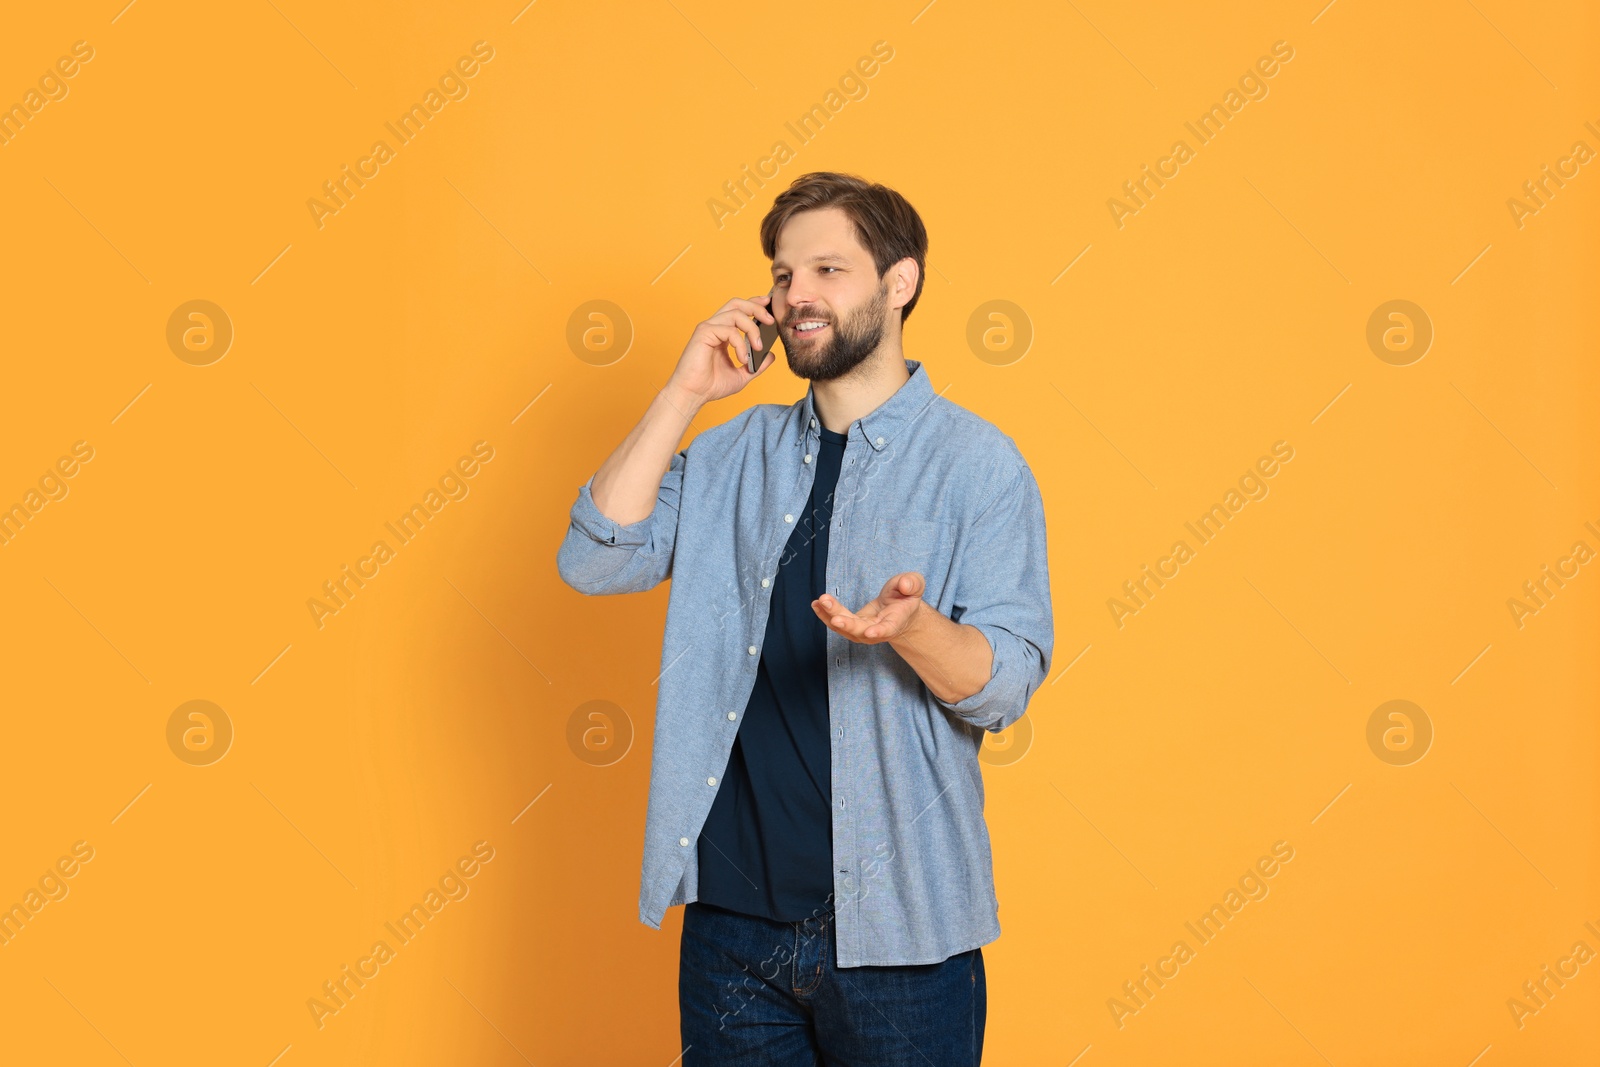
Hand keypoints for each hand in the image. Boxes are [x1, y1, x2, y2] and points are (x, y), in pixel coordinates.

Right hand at [666, 294, 777, 406]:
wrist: (694, 394)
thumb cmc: (712, 385)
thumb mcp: (743, 375)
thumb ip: (757, 365)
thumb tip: (771, 355)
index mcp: (722, 333)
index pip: (739, 310)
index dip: (754, 303)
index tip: (768, 304)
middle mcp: (715, 327)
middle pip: (737, 304)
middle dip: (756, 307)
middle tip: (770, 320)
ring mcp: (708, 328)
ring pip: (736, 314)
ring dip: (752, 329)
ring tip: (758, 347)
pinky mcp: (704, 333)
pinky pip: (729, 330)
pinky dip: (740, 344)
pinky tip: (742, 359)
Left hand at [811, 572, 928, 643]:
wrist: (900, 610)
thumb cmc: (907, 597)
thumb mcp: (915, 585)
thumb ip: (912, 584)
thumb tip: (904, 585)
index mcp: (895, 621)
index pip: (888, 629)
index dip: (880, 631)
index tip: (870, 632)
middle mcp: (877, 630)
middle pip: (860, 631)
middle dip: (848, 624)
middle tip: (835, 618)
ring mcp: (863, 630)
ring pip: (845, 628)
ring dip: (831, 616)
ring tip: (820, 602)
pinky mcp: (852, 625)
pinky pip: (837, 622)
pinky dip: (825, 614)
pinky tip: (815, 604)